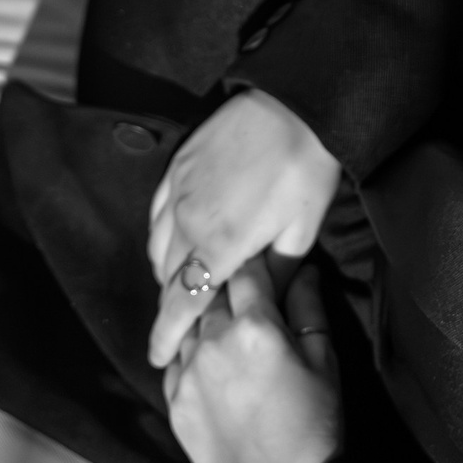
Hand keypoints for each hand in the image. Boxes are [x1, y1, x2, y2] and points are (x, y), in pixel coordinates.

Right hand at [147, 88, 340, 369]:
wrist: (293, 103)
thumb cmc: (306, 167)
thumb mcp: (302, 229)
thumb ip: (278, 274)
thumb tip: (264, 306)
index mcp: (221, 244)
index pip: (182, 302)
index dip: (167, 334)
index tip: (157, 359)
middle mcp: (188, 221)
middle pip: (167, 279)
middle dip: (168, 309)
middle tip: (173, 332)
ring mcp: (178, 191)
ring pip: (157, 247)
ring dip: (165, 273)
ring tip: (179, 290)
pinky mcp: (176, 166)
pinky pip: (156, 213)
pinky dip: (160, 236)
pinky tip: (171, 244)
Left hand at [163, 258, 341, 462]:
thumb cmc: (314, 422)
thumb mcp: (325, 360)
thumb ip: (308, 308)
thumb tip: (304, 270)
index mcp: (255, 327)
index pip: (246, 271)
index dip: (253, 262)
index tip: (258, 259)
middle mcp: (213, 342)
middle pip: (210, 294)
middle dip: (225, 287)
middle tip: (240, 293)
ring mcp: (187, 373)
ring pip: (187, 326)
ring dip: (203, 321)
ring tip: (221, 330)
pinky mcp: (173, 402)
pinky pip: (174, 363)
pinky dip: (188, 356)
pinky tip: (207, 364)